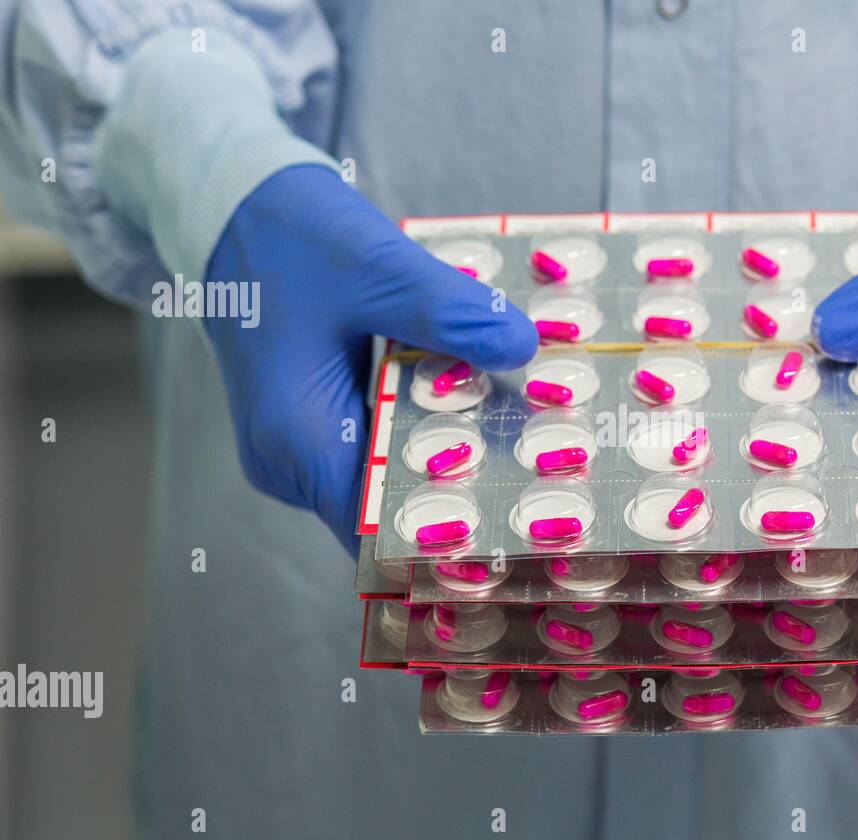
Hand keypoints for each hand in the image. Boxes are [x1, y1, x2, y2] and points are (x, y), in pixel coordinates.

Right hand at [204, 164, 537, 553]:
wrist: (232, 205)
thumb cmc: (289, 235)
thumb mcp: (379, 267)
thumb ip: (450, 313)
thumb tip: (524, 349)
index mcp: (299, 441)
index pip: (381, 530)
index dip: (450, 532)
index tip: (521, 510)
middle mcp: (291, 461)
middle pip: (390, 505)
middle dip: (464, 486)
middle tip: (543, 466)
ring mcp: (298, 446)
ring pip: (386, 474)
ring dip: (447, 452)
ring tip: (524, 433)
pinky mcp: (312, 423)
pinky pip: (376, 443)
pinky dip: (423, 425)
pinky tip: (475, 397)